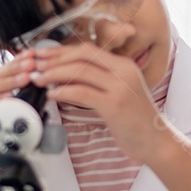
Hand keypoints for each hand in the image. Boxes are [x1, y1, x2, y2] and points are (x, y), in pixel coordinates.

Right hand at [0, 49, 35, 150]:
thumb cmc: (6, 146)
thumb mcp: (19, 120)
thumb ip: (25, 105)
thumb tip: (42, 90)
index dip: (14, 63)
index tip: (30, 55)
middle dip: (12, 68)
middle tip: (31, 62)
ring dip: (6, 81)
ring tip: (25, 76)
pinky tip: (7, 96)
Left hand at [32, 42, 170, 162]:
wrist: (155, 141)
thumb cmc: (134, 120)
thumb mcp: (117, 93)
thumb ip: (96, 82)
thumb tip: (64, 75)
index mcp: (124, 65)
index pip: (88, 49)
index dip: (62, 50)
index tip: (44, 55)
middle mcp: (123, 71)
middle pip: (82, 55)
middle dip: (54, 59)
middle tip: (35, 65)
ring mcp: (119, 87)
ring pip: (79, 71)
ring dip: (53, 74)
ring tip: (38, 79)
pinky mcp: (114, 104)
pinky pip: (82, 92)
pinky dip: (63, 91)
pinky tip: (52, 95)